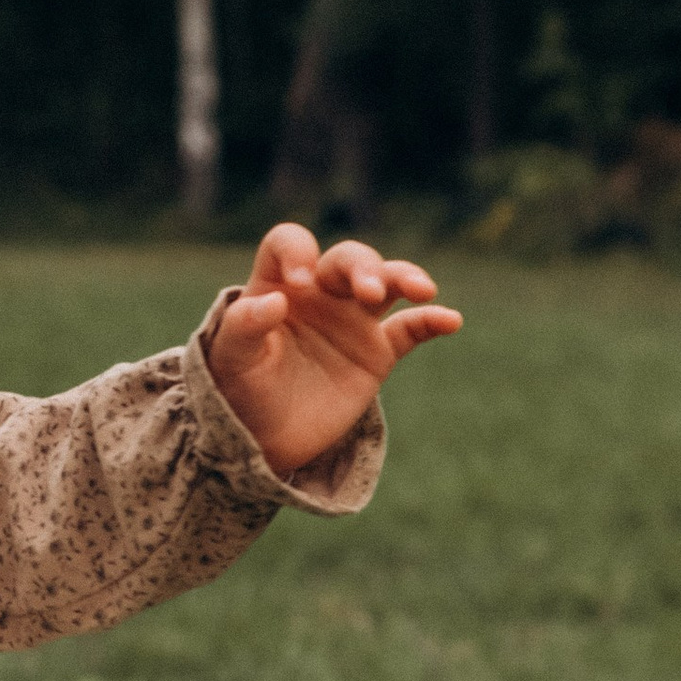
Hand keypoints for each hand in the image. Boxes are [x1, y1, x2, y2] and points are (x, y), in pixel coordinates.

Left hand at [207, 226, 460, 474]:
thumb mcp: (231, 359)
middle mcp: (320, 292)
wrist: (263, 436)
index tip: (299, 280)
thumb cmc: (239, 388)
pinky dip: (431, 321)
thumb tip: (274, 301)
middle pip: (348, 259)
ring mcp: (352, 319)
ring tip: (420, 291)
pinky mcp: (377, 352)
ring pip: (386, 283)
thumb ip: (244, 326)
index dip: (296, 250)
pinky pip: (411, 329)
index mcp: (278, 283)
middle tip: (367, 293)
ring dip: (403, 279)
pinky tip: (450, 320)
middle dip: (363, 268)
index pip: (289, 243)